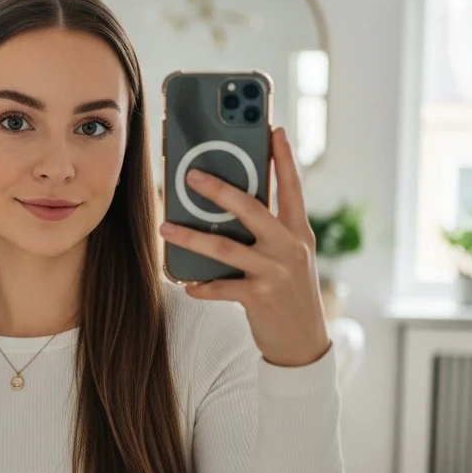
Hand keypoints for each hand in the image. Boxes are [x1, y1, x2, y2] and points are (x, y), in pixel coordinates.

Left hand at [159, 126, 330, 367]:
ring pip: (225, 248)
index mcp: (298, 231)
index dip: (283, 158)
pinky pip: (222, 288)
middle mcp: (289, 247)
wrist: (305, 343)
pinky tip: (186, 283)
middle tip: (192, 175)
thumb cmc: (290, 292)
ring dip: (191, 237)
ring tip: (166, 226)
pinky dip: (201, 286)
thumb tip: (230, 205)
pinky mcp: (260, 298)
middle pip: (251, 209)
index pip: (292, 187)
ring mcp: (275, 272)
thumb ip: (269, 231)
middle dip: (220, 189)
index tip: (274, 129)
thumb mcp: (290, 256)